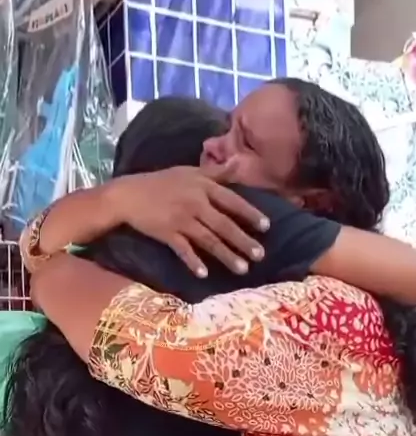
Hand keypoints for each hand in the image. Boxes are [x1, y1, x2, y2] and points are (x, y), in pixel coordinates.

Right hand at [106, 161, 269, 276]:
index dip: (249, 214)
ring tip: (243, 269)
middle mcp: (195, 202)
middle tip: (260, 255)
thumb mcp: (189, 172)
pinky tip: (204, 274)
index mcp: (202, 187)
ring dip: (226, 255)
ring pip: (208, 239)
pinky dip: (193, 261)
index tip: (266, 227)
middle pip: (223, 224)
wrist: (128, 195)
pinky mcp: (166, 233)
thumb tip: (238, 161)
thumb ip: (216, 172)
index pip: (231, 201)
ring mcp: (180, 218)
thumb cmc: (161, 183)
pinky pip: (183, 249)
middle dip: (243, 240)